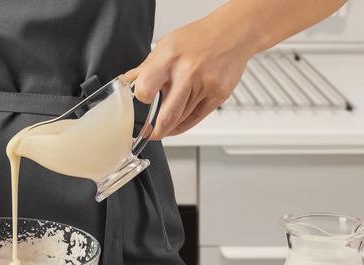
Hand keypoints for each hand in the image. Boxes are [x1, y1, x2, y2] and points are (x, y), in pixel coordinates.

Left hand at [125, 16, 254, 138]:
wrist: (234, 33)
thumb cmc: (200, 37)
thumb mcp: (167, 44)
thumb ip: (148, 66)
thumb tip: (129, 81)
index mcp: (171, 58)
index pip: (146, 87)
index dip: (141, 97)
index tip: (142, 99)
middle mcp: (189, 73)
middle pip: (168, 114)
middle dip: (156, 130)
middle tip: (150, 133)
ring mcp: (206, 86)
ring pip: (182, 119)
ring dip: (169, 127)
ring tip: (163, 125)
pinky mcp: (218, 96)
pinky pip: (196, 118)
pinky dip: (183, 126)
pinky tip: (176, 126)